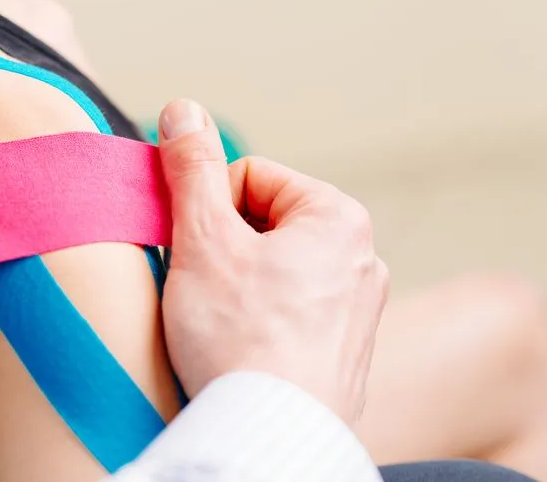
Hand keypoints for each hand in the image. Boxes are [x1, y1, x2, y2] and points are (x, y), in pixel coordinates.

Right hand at [156, 99, 388, 423]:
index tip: (195, 250)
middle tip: (206, 290)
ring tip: (224, 324)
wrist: (267, 437)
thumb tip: (184, 109)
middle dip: (225, 248)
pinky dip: (260, 322)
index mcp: (338, 218)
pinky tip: (243, 350)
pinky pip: (290, 311)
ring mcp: (357, 309)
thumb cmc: (239, 341)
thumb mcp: (203, 240)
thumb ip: (192, 168)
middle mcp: (362, 259)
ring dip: (239, 284)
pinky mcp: (344, 351)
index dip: (208, 208)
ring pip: (274, 268)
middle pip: (263, 222)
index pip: (251, 177)